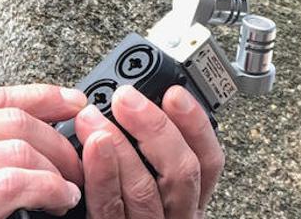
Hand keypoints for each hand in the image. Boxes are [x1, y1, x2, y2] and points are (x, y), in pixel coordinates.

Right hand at [0, 84, 87, 218]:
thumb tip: (2, 134)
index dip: (41, 95)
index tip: (72, 100)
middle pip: (12, 118)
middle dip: (57, 136)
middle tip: (77, 157)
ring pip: (18, 147)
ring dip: (57, 166)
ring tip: (70, 184)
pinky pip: (13, 182)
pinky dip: (46, 188)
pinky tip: (58, 199)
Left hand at [73, 84, 224, 218]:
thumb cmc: (120, 210)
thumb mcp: (149, 183)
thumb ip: (149, 153)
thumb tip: (134, 104)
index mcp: (187, 201)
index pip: (209, 162)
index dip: (196, 124)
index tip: (174, 94)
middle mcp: (175, 218)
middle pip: (183, 172)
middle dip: (155, 127)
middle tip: (126, 99)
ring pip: (146, 189)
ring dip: (120, 145)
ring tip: (94, 116)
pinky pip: (110, 208)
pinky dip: (101, 173)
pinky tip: (91, 147)